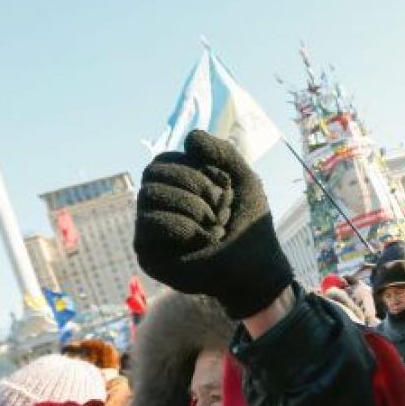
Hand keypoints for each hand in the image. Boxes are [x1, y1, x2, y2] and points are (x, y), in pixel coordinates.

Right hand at [134, 129, 293, 317]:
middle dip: (194, 185)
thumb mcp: (243, 178)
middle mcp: (157, 206)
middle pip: (152, 172)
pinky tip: (202, 242)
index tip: (221, 188)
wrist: (257, 266)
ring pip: (148, 194)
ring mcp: (149, 229)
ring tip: (212, 227)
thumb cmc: (249, 224)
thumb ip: (221, 151)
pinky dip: (184, 228)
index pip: (162, 160)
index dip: (193, 168)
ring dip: (192, 207)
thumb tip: (188, 139)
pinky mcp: (147, 253)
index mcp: (174, 187)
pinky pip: (150, 223)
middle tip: (218, 209)